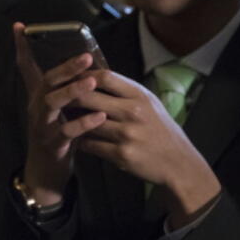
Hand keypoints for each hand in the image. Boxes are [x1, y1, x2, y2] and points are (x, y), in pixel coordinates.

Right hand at [13, 22, 107, 204]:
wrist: (47, 172)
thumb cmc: (56, 136)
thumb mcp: (56, 111)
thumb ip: (62, 91)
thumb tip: (80, 68)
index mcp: (38, 96)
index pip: (27, 67)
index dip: (22, 47)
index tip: (19, 26)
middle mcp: (36, 107)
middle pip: (46, 82)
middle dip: (65, 68)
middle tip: (86, 57)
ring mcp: (42, 126)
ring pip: (52, 103)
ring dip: (72, 91)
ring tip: (92, 83)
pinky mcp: (52, 144)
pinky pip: (67, 131)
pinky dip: (83, 123)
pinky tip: (99, 117)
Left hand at [73, 69, 220, 226]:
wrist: (179, 164)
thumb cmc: (161, 130)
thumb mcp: (149, 104)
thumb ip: (125, 91)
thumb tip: (94, 76)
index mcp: (140, 96)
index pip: (104, 76)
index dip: (84, 76)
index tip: (72, 78)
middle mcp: (133, 112)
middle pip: (88, 97)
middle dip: (70, 97)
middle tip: (59, 98)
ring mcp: (126, 134)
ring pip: (85, 122)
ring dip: (74, 122)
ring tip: (66, 120)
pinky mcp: (121, 155)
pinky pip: (90, 145)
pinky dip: (82, 142)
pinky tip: (80, 140)